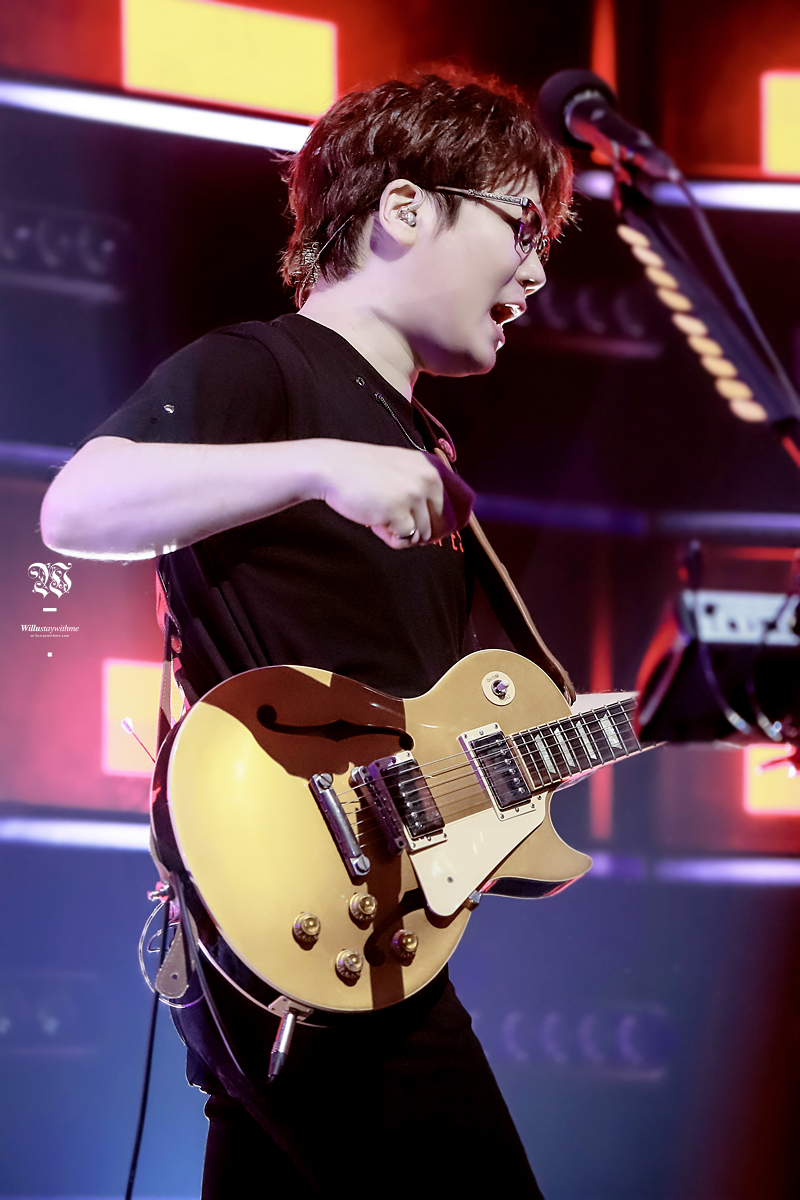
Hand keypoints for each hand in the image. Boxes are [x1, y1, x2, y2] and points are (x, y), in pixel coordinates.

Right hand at [307, 440, 446, 546]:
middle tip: (398, 522)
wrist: (331, 468)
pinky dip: (391, 538)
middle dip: (422, 529)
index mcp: (432, 468)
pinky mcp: (398, 512)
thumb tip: (449, 522)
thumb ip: (424, 485)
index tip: (432, 525)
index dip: (449, 520)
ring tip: (382, 517)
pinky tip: (376, 523)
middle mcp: (428, 479)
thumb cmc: (363, 471)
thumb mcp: (402, 467)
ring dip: (403, 533)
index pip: (461, 502)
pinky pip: (406, 540)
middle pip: (444, 524)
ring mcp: (414, 495)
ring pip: (424, 534)